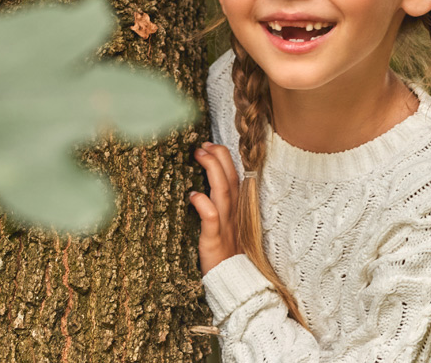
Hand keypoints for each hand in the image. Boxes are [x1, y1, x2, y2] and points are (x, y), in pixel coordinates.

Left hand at [188, 142, 240, 274]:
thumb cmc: (226, 258)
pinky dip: (204, 204)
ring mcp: (226, 227)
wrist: (235, 285)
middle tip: (203, 145)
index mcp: (238, 212)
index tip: (210, 146)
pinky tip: (193, 195)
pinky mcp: (214, 241)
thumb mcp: (226, 230)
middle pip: (231, 179)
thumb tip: (204, 190)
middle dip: (219, 158)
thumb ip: (220, 210)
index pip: (235, 179)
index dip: (225, 160)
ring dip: (212, 171)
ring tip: (200, 155)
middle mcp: (235, 216)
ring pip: (223, 193)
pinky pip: (212, 218)